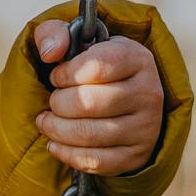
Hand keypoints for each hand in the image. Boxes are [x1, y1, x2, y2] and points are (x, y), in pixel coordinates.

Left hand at [32, 19, 164, 174]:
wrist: (125, 103)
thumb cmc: (94, 69)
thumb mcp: (77, 42)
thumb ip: (55, 34)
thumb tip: (50, 52)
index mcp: (138, 58)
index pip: (96, 67)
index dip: (66, 74)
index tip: (56, 77)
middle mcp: (148, 92)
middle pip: (87, 103)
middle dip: (58, 103)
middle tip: (52, 102)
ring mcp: (146, 127)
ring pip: (88, 134)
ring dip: (56, 129)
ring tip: (46, 121)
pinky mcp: (136, 156)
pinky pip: (95, 161)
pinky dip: (66, 154)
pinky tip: (55, 143)